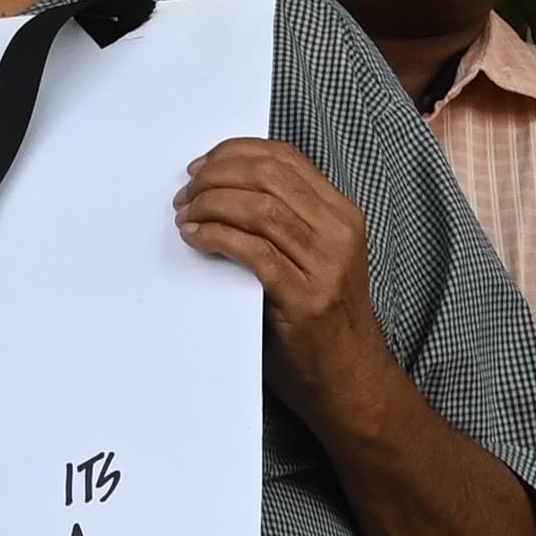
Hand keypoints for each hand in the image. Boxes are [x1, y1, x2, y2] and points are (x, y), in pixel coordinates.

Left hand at [173, 137, 391, 405]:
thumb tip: (223, 188)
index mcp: (343, 217)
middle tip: (185, 194)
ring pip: (257, 208)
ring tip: (185, 217)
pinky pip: (252, 251)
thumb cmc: (324, 322)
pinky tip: (196, 239)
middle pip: (267, 176)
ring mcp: (325, 267)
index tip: (202, 166)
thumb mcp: (319, 258)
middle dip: (215, 177)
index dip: (234, 152)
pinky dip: (215, 237)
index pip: (284, 158)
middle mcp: (339, 235)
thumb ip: (288, 222)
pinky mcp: (304, 298)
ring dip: (208, 206)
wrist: (351, 382)